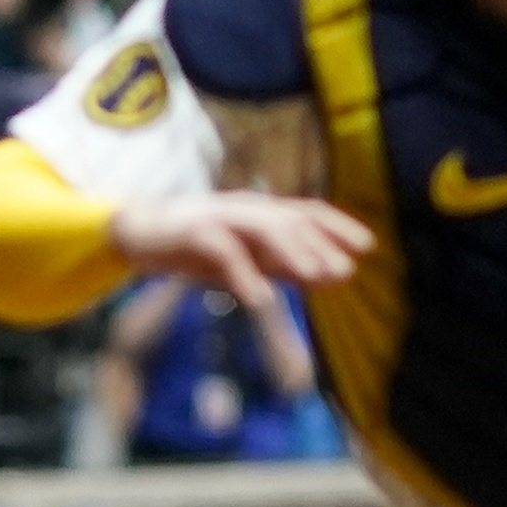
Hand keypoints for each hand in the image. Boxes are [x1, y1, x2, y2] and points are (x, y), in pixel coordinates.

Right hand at [110, 190, 372, 306]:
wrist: (137, 233)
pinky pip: (223, 252)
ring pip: (262, 228)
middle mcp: (245, 208)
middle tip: (345, 272)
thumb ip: (284, 265)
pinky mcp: (192, 233)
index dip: (338, 226)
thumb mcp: (249, 259)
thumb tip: (330, 274)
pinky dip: (243, 274)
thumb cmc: (195, 246)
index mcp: (261, 212)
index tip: (368, 246)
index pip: (307, 212)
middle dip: (320, 244)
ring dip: (290, 252)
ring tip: (313, 277)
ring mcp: (219, 217)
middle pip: (290, 219)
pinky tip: (259, 298)